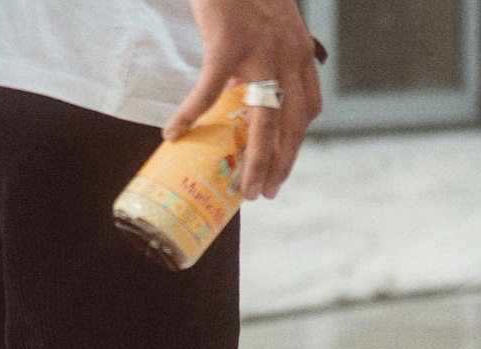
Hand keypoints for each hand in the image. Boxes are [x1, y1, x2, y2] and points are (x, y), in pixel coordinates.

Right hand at [163, 0, 322, 199]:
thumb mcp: (269, 23)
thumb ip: (268, 53)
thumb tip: (245, 87)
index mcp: (298, 51)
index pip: (307, 108)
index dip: (296, 144)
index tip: (282, 168)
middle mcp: (287, 55)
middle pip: (289, 124)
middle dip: (279, 164)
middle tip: (266, 193)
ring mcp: (259, 51)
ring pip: (262, 120)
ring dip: (254, 160)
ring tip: (241, 187)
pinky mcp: (227, 44)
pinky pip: (208, 90)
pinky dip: (190, 115)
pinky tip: (174, 134)